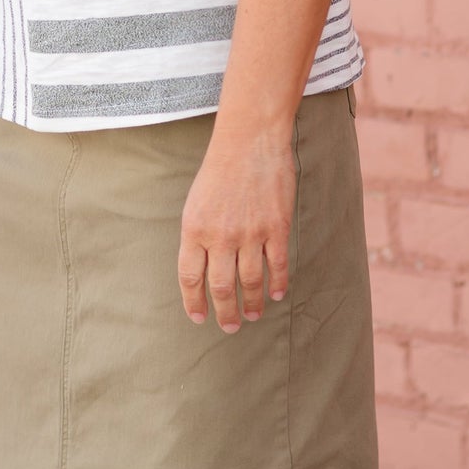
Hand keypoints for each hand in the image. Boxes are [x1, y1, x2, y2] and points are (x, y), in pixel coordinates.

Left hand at [176, 124, 294, 330]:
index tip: (199, 318)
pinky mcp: (276, 227)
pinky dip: (277, 284)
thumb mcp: (196, 204)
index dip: (194, 302)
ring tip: (253, 315)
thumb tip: (202, 272)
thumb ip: (198, 238)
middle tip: (229, 327)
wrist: (250, 141)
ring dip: (253, 304)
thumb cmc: (219, 171)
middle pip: (221, 288)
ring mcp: (250, 233)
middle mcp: (220, 236)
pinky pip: (277, 265)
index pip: (190, 278)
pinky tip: (277, 294)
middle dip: (225, 313)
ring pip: (251, 282)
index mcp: (194, 229)